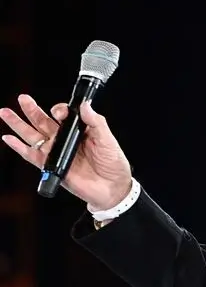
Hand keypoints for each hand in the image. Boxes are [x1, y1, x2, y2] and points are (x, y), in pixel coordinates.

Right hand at [1, 94, 132, 209]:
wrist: (112, 188)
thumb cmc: (113, 164)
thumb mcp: (108, 140)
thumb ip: (96, 122)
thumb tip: (85, 105)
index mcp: (78, 131)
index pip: (63, 115)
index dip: (59, 110)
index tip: (59, 112)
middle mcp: (65, 139)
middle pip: (43, 121)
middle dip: (31, 110)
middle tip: (22, 98)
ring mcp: (56, 152)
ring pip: (33, 135)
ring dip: (18, 124)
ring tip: (5, 112)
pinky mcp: (51, 166)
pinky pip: (31, 155)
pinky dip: (18, 147)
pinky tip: (8, 138)